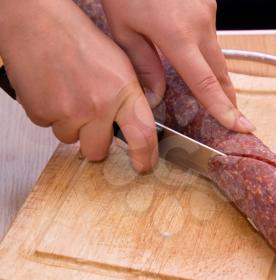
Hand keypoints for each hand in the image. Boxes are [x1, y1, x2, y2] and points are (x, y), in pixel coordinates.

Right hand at [0, 0, 157, 171]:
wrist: (39, 25)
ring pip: (71, 140)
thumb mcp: (121, 64)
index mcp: (122, 93)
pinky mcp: (42, 114)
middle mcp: (98, 107)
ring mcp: (69, 112)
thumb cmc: (79, 41)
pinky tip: (54, 93)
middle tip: (90, 121)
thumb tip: (142, 117)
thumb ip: (132, 95)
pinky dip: (52, 116)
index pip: (142, 136)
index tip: (143, 166)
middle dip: (94, 141)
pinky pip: (50, 128)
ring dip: (71, 125)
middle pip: (98, 151)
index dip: (144, 157)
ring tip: (69, 96)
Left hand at [101, 0, 254, 131]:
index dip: (224, 109)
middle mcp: (201, 24)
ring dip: (216, 77)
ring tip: (216, 96)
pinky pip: (209, 36)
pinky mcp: (207, 3)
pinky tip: (195, 58)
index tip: (240, 125)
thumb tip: (156, 93)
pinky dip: (205, 53)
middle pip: (221, 72)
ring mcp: (208, 11)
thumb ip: (143, 64)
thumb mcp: (124, 28)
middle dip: (228, 98)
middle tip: (235, 119)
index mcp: (179, 36)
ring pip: (216, 54)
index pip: (206, 83)